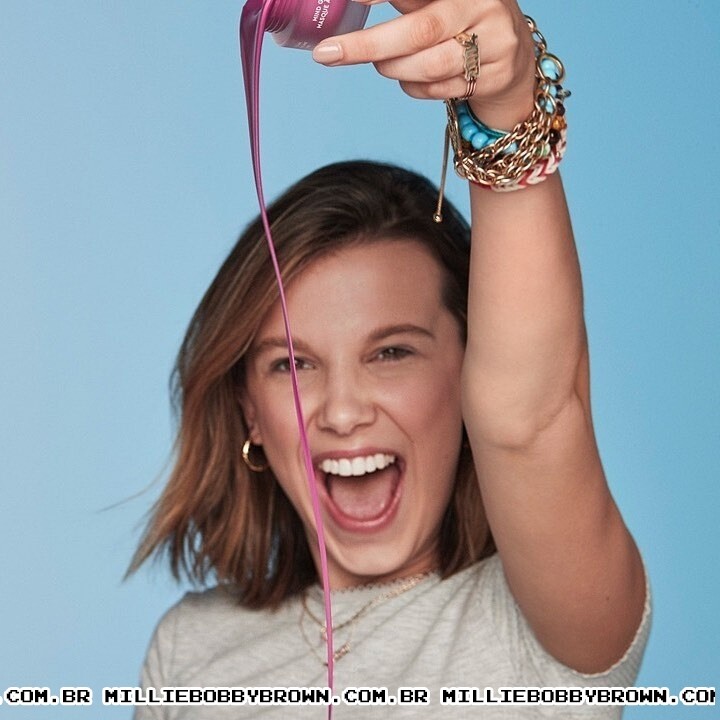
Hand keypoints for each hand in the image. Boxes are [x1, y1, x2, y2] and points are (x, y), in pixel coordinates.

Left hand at [312, 0, 535, 129]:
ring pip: (428, 66)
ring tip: (381, 64)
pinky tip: (413, 78)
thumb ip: (402, 1)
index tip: (352, 0)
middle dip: (368, 45)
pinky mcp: (495, 75)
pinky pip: (439, 89)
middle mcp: (482, 5)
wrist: (513, 58)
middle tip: (328, 53)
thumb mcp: (437, 2)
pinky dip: (414, 87)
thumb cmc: (461, 23)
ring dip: (393, 69)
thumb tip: (350, 5)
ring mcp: (494, 42)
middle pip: (419, 31)